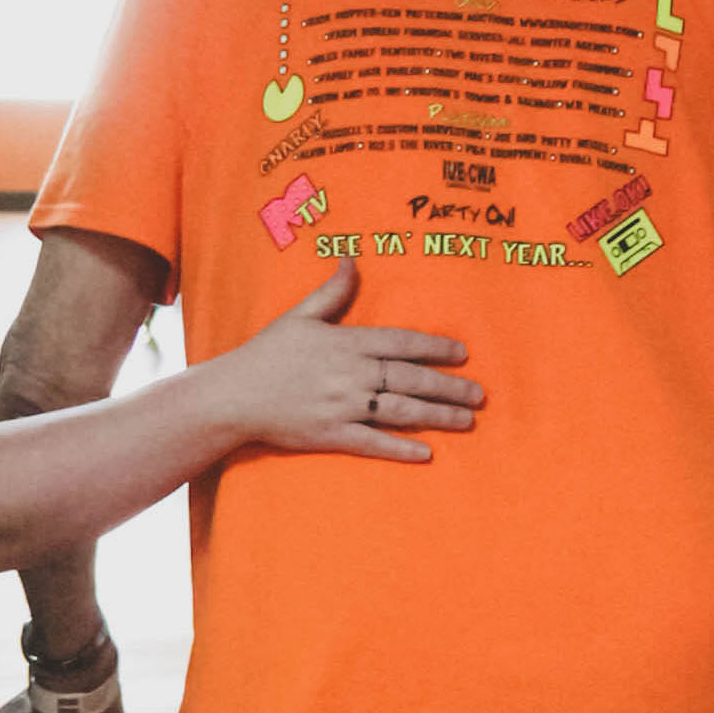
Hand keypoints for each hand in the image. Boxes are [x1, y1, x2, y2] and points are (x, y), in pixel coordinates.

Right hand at [199, 258, 483, 461]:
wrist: (233, 395)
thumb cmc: (266, 354)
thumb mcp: (299, 316)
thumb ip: (331, 292)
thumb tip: (351, 259)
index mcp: (345, 342)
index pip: (401, 343)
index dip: (434, 348)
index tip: (462, 354)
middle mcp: (350, 374)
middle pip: (410, 379)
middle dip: (448, 386)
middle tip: (479, 394)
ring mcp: (342, 406)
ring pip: (400, 411)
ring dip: (437, 416)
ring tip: (466, 421)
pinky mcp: (331, 435)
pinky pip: (373, 443)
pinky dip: (400, 448)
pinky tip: (427, 453)